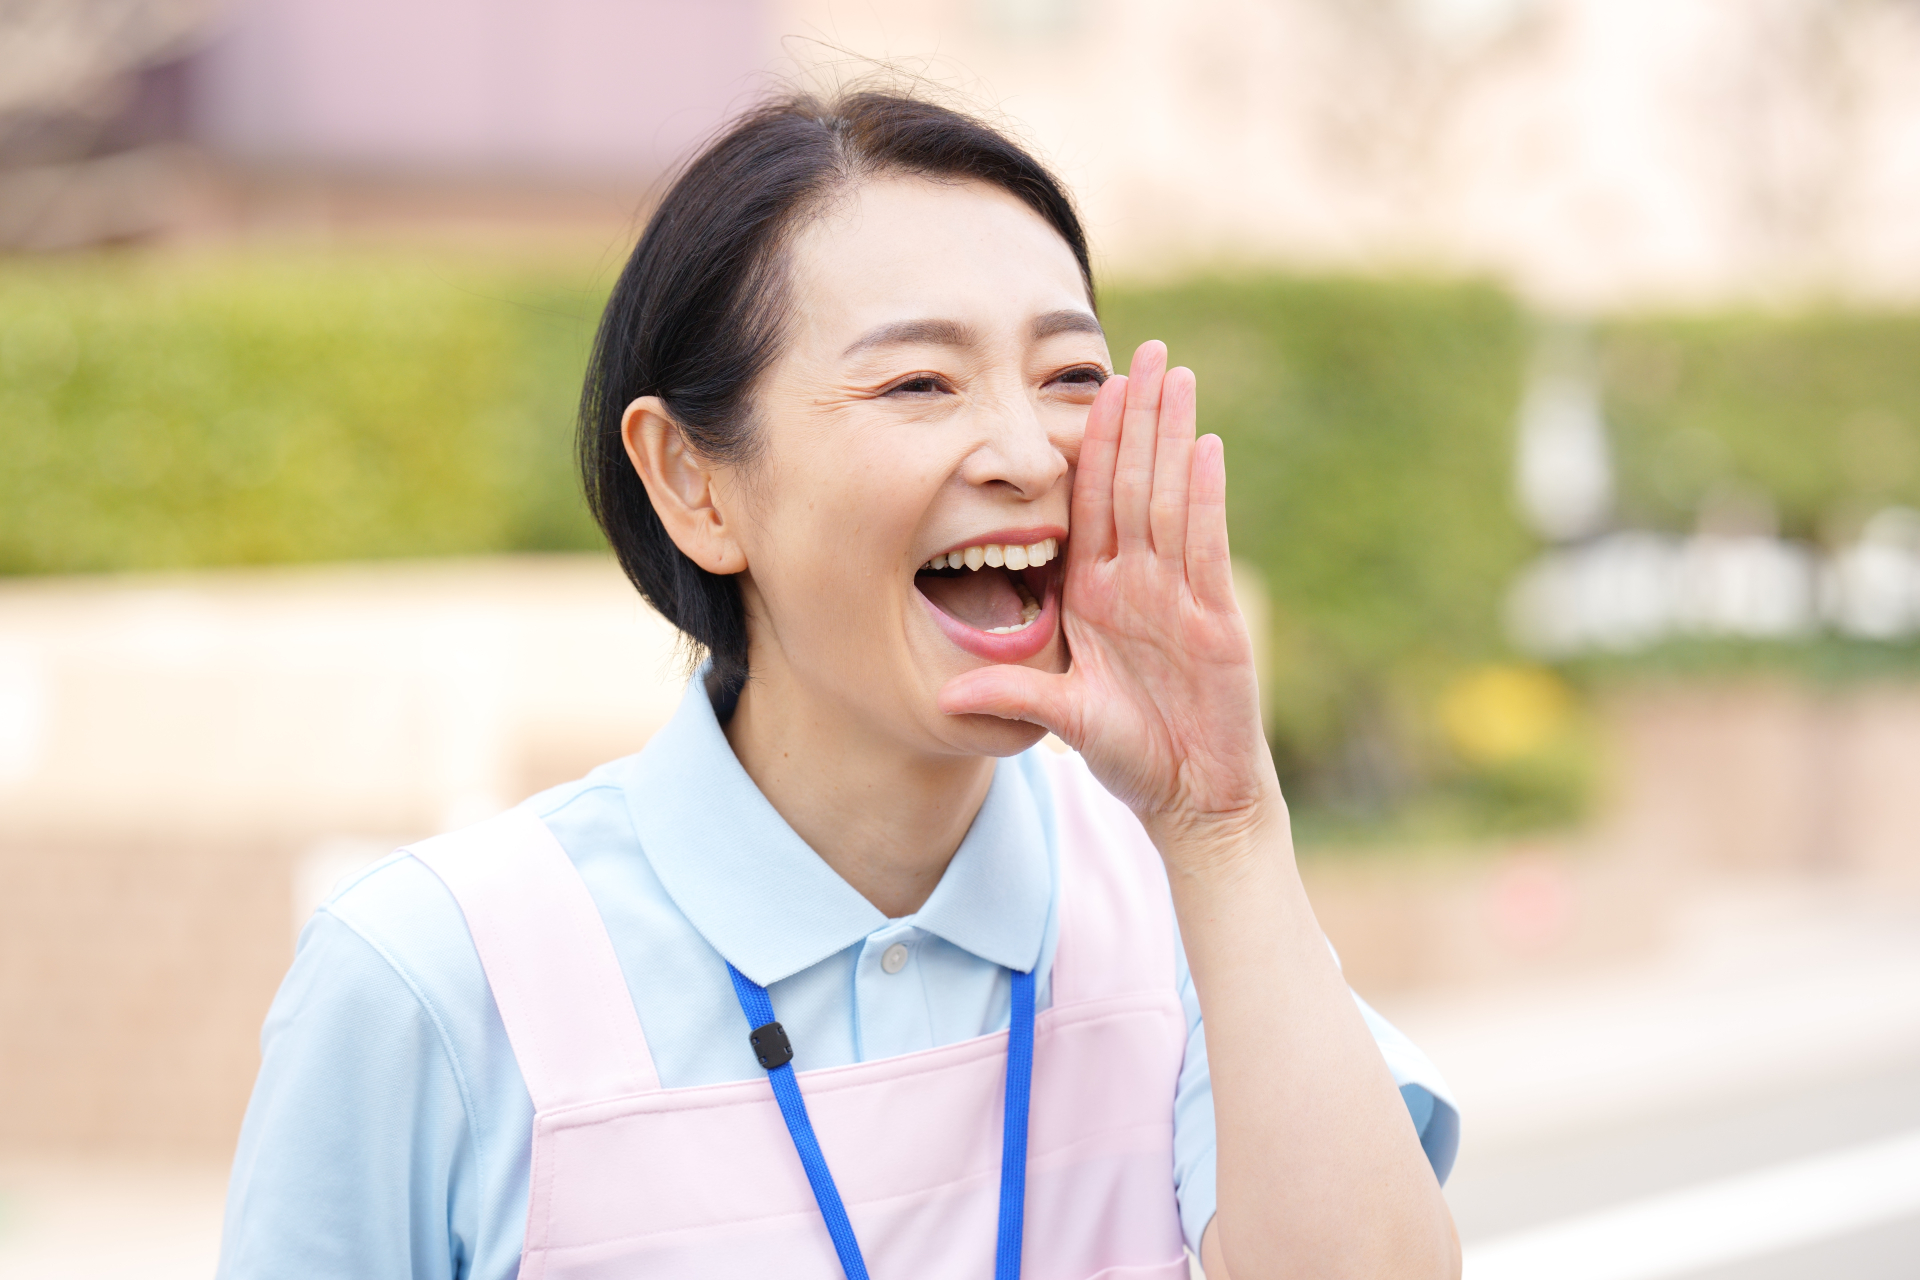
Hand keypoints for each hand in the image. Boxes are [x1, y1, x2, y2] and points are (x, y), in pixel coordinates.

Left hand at [938, 341, 1283, 854]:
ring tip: (1173, 374)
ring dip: (1172, 435)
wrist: (1194, 798)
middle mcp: (1141, 582)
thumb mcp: (1062, 718)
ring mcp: (1181, 595)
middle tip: (1140, 350)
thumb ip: (1012, 696)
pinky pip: (1206, 545)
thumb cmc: (1134, 755)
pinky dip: (1206, 496)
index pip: (1092, 503)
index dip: (1092, 445)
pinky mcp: (1215, 617)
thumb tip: (947, 696)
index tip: (1090, 389)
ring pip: (1172, 498)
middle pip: (1137, 482)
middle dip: (1137, 416)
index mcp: (1100, 593)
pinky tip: (1206, 445)